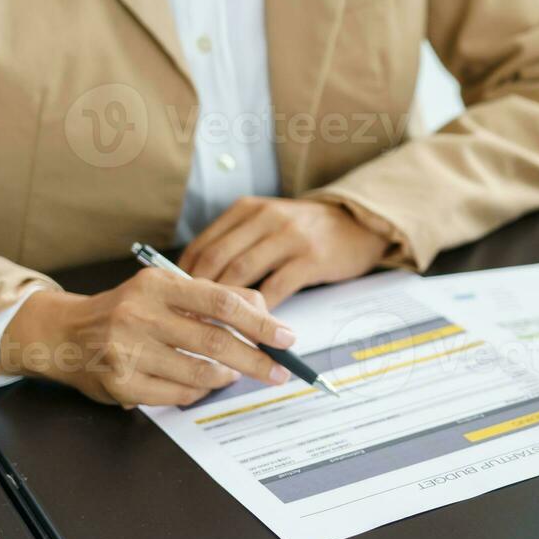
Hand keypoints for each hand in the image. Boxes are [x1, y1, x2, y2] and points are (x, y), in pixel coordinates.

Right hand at [0, 270, 297, 407]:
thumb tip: (267, 315)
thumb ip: (214, 297)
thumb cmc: (129, 311)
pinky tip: (200, 384)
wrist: (64, 333)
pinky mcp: (121, 383)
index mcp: (156, 285)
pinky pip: (179, 394)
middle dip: (256, 360)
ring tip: (234, 373)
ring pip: (200, 373)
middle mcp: (139, 315)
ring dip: (226, 377)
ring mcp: (127, 351)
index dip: (260, 322)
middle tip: (280, 371)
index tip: (287, 338)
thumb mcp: (165, 290)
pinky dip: (199, 391)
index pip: (221, 303)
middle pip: (215, 342)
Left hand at [178, 197, 387, 307]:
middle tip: (191, 321)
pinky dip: (261, 311)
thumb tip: (200, 283)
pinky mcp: (311, 258)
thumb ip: (238, 243)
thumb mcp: (268, 223)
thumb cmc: (308, 231)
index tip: (179, 304)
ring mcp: (289, 237)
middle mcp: (265, 219)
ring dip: (228, 306)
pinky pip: (276, 288)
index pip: (204, 245)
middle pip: (218, 260)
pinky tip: (255, 326)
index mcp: (247, 210)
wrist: (359, 224)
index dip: (185, 277)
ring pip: (243, 274)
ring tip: (218, 329)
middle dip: (200, 294)